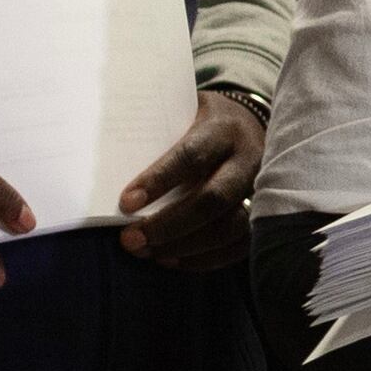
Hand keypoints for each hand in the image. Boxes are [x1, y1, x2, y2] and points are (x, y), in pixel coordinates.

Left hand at [116, 92, 265, 269]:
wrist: (249, 123)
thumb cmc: (200, 120)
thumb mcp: (182, 111)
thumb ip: (156, 131)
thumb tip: (105, 160)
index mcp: (222, 129)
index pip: (191, 156)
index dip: (159, 181)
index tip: (126, 204)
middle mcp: (248, 159)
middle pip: (213, 199)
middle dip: (169, 224)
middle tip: (131, 239)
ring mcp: (261, 188)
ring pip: (230, 227)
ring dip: (185, 246)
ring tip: (149, 253)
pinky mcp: (265, 212)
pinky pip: (240, 244)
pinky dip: (206, 259)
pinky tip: (173, 259)